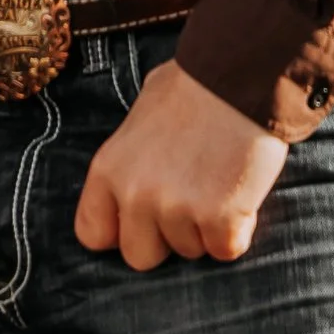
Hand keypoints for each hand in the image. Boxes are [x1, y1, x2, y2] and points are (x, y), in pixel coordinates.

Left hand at [74, 59, 289, 270]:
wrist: (240, 77)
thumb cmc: (193, 86)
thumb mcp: (141, 115)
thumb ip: (131, 155)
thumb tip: (136, 168)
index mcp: (108, 170)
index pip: (93, 234)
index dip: (120, 232)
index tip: (142, 222)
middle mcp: (135, 195)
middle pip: (139, 257)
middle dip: (166, 239)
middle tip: (189, 206)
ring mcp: (177, 209)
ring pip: (189, 251)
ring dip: (206, 228)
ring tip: (219, 184)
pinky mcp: (220, 218)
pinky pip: (225, 250)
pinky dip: (237, 231)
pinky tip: (241, 198)